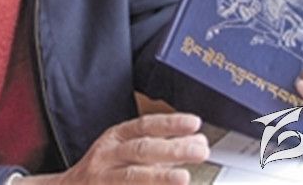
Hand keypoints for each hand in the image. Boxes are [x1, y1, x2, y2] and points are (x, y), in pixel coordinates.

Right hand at [22, 113, 209, 184]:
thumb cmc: (102, 170)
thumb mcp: (123, 150)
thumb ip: (156, 148)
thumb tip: (194, 143)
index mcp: (115, 138)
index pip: (144, 126)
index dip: (169, 124)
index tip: (194, 123)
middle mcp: (108, 156)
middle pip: (141, 150)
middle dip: (172, 150)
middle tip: (200, 150)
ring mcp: (104, 179)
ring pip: (132, 177)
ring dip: (159, 177)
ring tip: (183, 178)